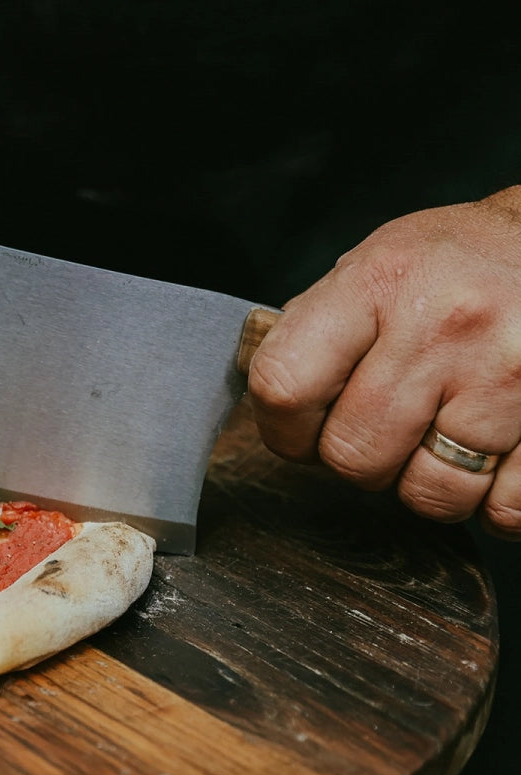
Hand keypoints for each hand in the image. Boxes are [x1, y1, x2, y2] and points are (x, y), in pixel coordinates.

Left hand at [249, 185, 520, 538]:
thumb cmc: (452, 263)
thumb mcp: (371, 267)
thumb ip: (318, 333)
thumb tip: (276, 408)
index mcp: (377, 284)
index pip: (284, 386)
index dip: (283, 430)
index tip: (299, 432)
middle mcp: (443, 327)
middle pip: (355, 456)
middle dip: (358, 460)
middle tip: (381, 432)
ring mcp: (507, 374)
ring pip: (430, 494)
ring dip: (425, 485)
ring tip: (438, 440)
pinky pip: (505, 510)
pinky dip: (493, 502)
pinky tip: (492, 457)